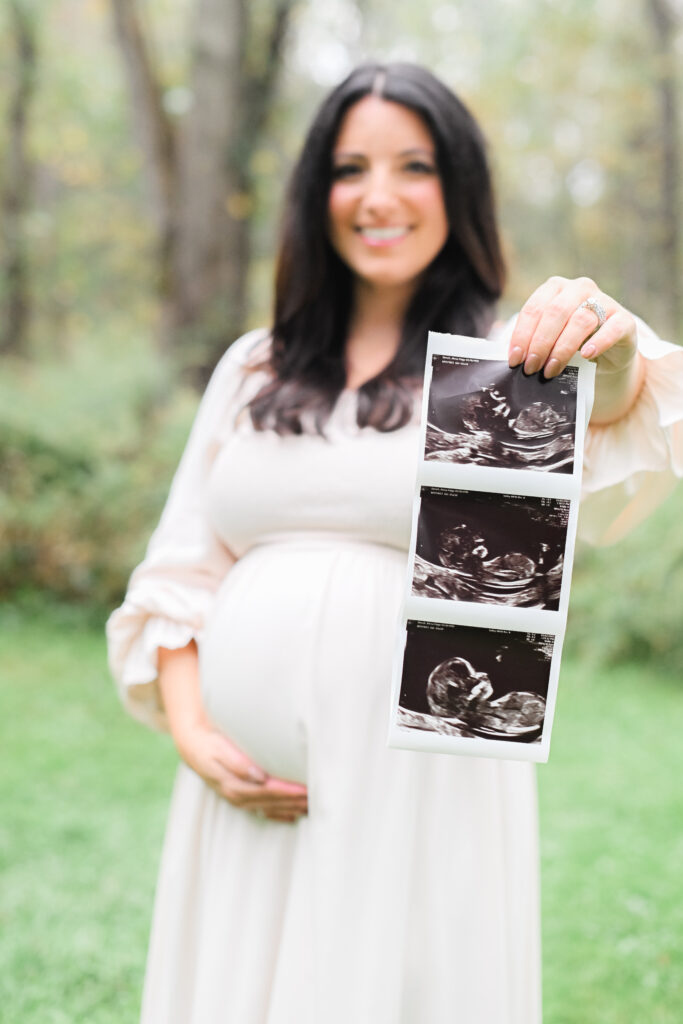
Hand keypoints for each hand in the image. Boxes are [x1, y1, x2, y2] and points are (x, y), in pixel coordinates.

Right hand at [178, 722, 307, 823]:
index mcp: (234, 784)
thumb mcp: (219, 749)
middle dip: (294, 801)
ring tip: (310, 806)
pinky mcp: (241, 799)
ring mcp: (239, 800)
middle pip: (272, 802)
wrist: (193, 747)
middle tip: (316, 798)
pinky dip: (279, 814)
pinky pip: (263, 811)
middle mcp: (238, 796)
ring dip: (290, 808)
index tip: (305, 789)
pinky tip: (292, 816)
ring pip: (270, 808)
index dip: (287, 791)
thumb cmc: (209, 744)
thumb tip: (258, 775)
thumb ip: (238, 762)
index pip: (267, 791)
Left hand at [507, 275, 637, 378]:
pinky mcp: (625, 320)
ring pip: (580, 320)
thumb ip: (529, 342)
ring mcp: (605, 302)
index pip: (534, 308)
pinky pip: (612, 328)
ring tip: (550, 370)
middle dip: (539, 343)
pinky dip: (598, 341)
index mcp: (556, 289)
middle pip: (555, 312)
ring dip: (562, 348)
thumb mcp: (547, 340)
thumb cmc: (570, 345)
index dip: (522, 335)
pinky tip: (586, 355)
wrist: (606, 355)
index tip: (514, 359)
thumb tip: (509, 355)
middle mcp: (580, 289)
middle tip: (530, 368)